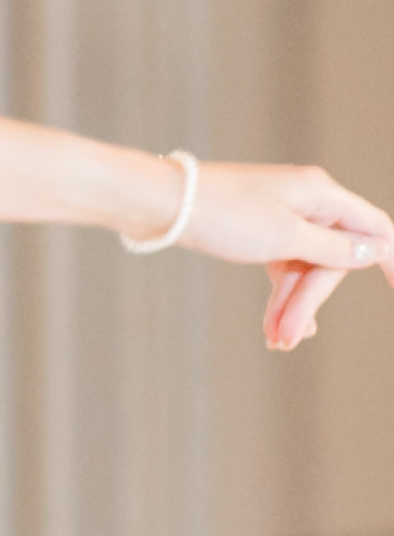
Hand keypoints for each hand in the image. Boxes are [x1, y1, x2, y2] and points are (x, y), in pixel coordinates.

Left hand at [162, 160, 393, 348]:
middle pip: (332, 258)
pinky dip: (280, 294)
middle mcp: (308, 201)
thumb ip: (333, 248)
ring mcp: (283, 215)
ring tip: (276, 341)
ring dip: (292, 305)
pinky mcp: (260, 229)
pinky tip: (275, 325)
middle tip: (287, 339)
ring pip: (304, 267)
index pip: (374, 228)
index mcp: (322, 194)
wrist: (163, 204)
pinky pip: (284, 265)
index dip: (390, 260)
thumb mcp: (284, 239)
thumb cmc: (222, 215)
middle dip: (311, 300)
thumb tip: (375, 250)